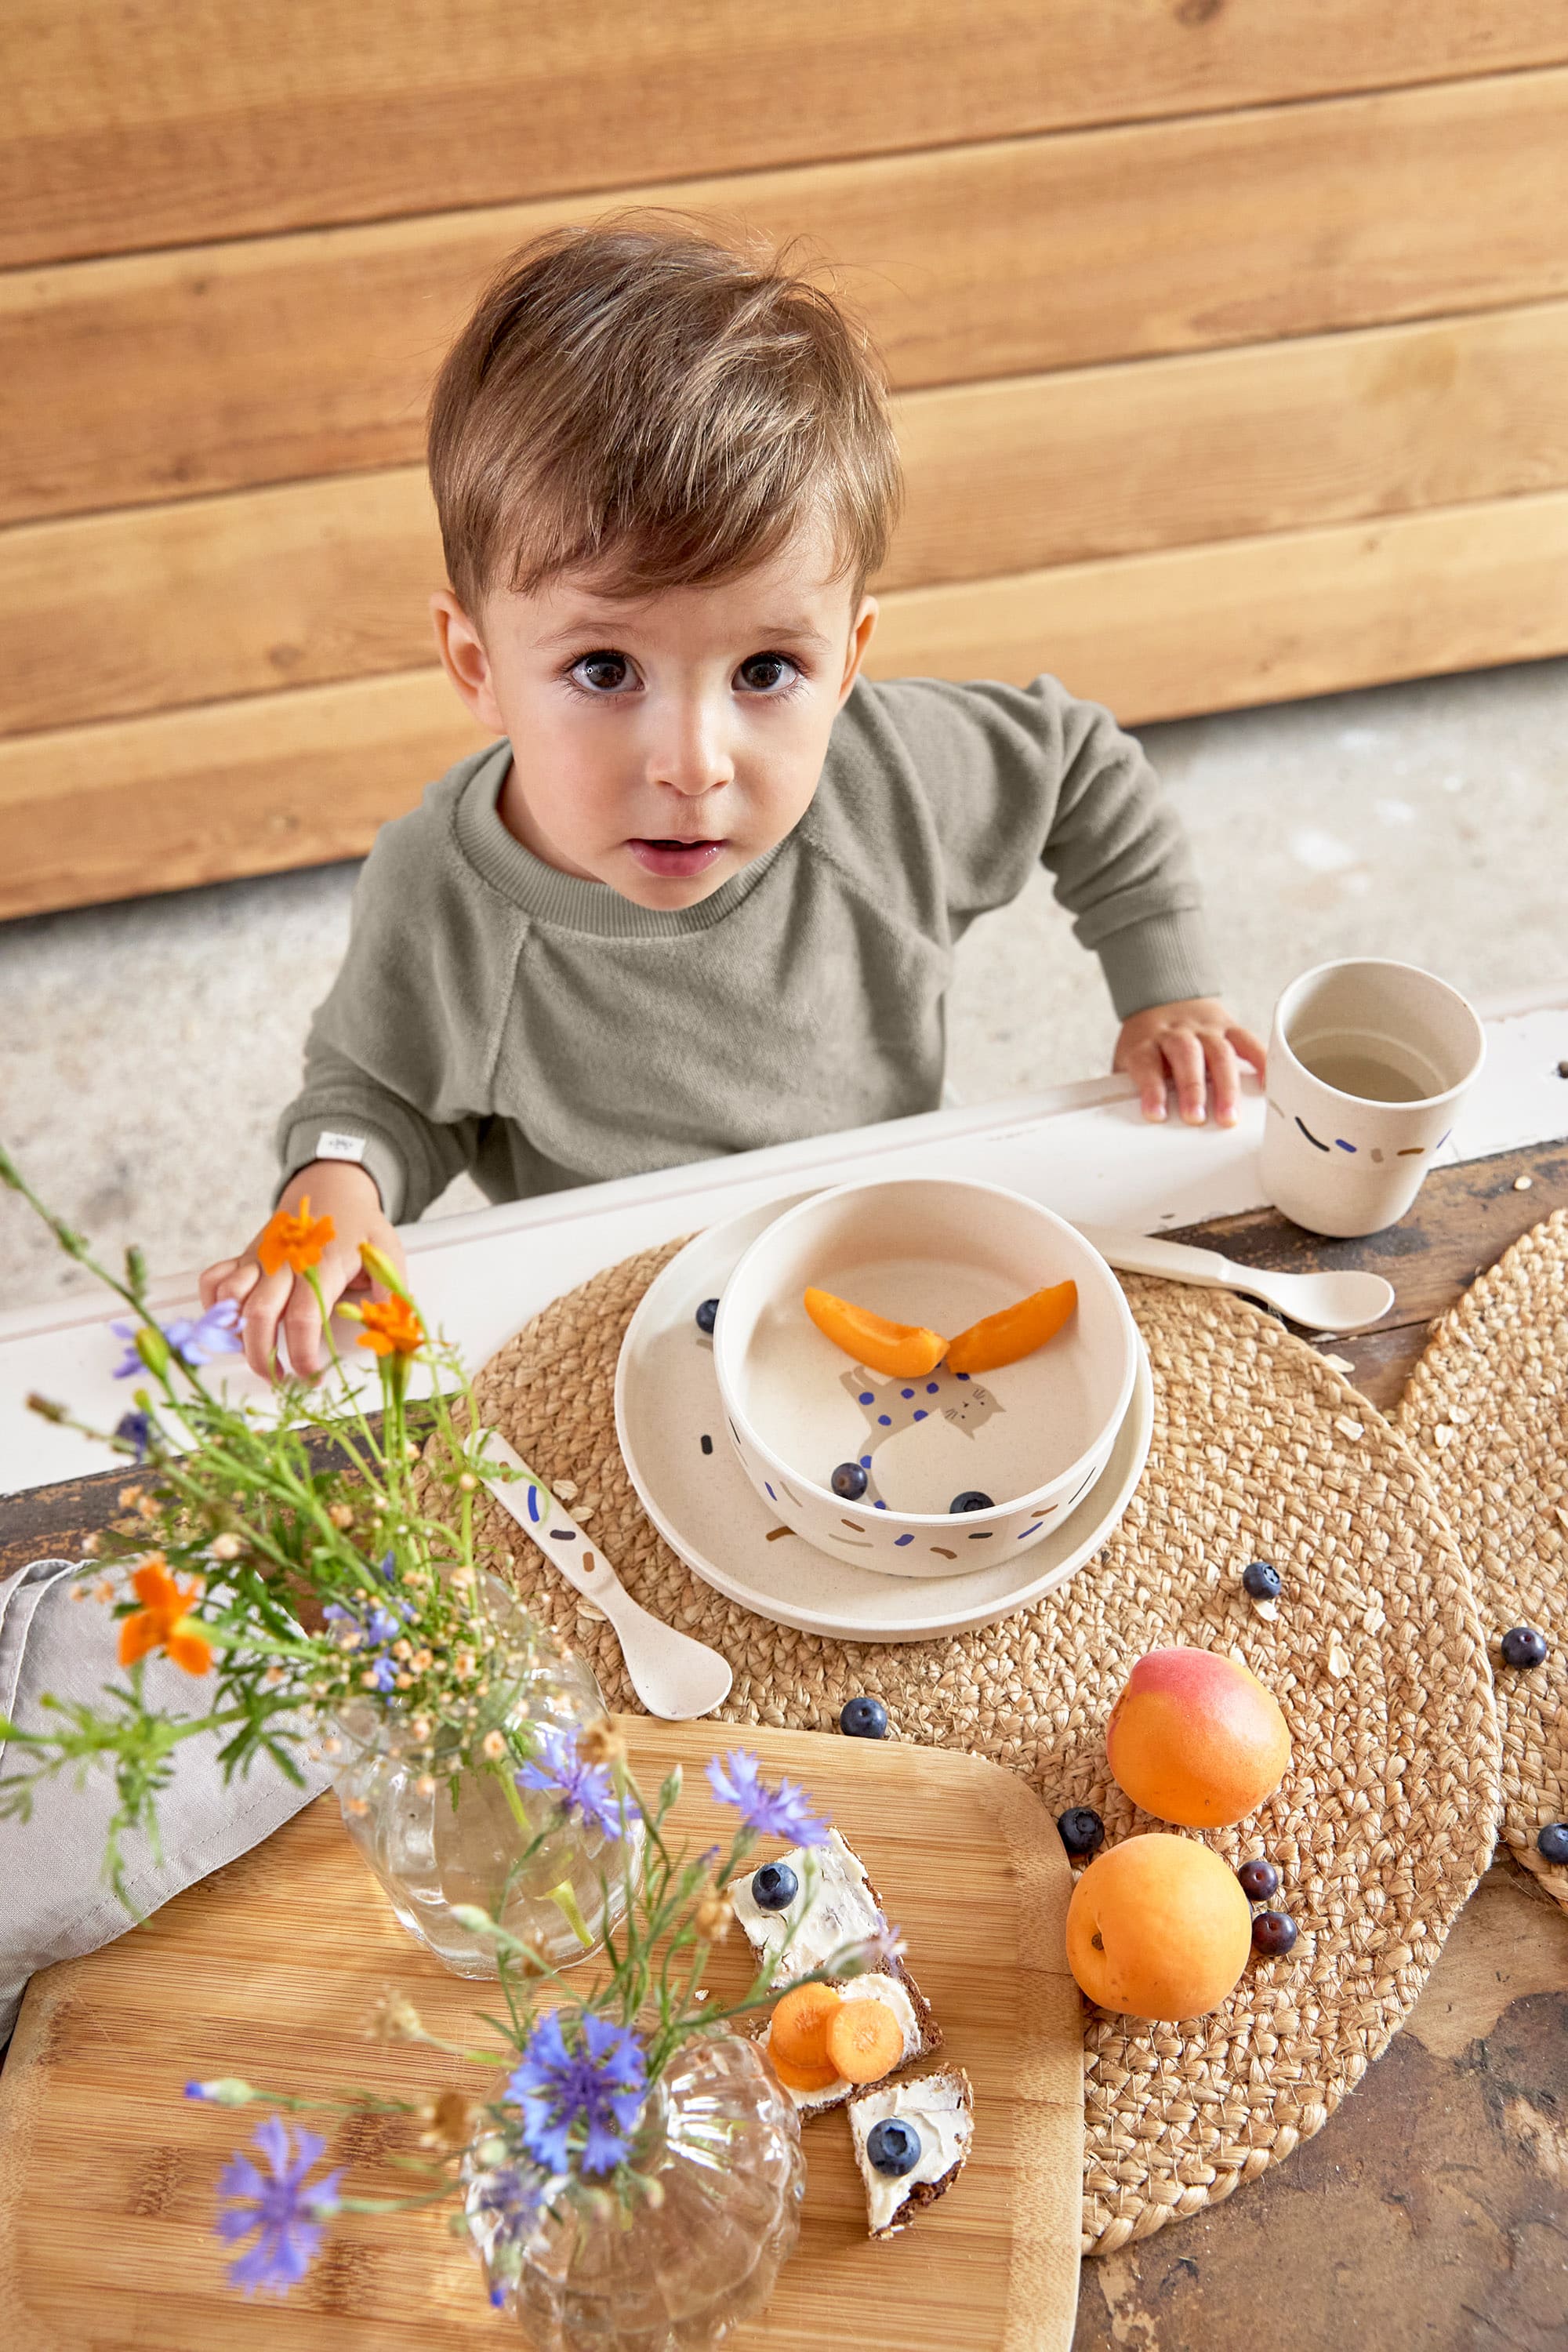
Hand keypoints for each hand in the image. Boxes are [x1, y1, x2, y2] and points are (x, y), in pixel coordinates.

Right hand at [198, 1161, 407, 1381]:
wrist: (332, 1185)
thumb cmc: (360, 1224)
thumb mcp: (387, 1253)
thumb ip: (390, 1293)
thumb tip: (392, 1332)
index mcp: (322, 1264)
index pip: (304, 1317)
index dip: (302, 1353)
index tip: (311, 1376)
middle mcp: (284, 1262)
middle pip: (259, 1314)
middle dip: (262, 1355)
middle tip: (277, 1379)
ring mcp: (261, 1258)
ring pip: (230, 1298)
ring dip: (235, 1334)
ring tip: (256, 1354)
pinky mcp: (245, 1255)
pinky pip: (213, 1279)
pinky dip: (212, 1305)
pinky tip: (229, 1325)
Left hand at [1114, 999, 1266, 1127]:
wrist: (1163, 997)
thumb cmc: (1147, 1042)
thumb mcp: (1129, 1060)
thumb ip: (1131, 1087)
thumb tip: (1128, 1128)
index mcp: (1146, 1042)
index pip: (1146, 1063)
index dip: (1151, 1089)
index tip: (1156, 1115)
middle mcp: (1176, 1033)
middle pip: (1186, 1055)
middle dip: (1193, 1088)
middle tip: (1197, 1118)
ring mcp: (1204, 1028)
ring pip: (1219, 1051)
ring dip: (1225, 1085)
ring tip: (1229, 1116)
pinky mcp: (1228, 1026)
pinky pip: (1247, 1040)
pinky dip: (1259, 1060)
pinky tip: (1266, 1084)